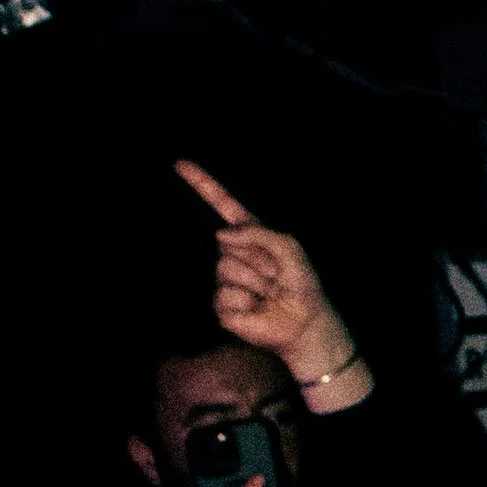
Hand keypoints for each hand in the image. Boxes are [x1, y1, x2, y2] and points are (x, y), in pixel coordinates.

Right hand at [174, 161, 355, 389]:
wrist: (305, 322)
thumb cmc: (301, 284)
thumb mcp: (289, 248)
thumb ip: (259, 233)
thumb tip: (221, 233)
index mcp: (250, 236)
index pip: (223, 205)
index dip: (202, 184)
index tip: (181, 164)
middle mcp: (234, 254)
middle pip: (227, 242)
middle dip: (257, 258)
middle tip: (276, 276)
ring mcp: (224, 279)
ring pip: (226, 269)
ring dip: (254, 282)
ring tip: (268, 293)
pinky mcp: (221, 305)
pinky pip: (225, 296)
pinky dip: (246, 303)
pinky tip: (257, 308)